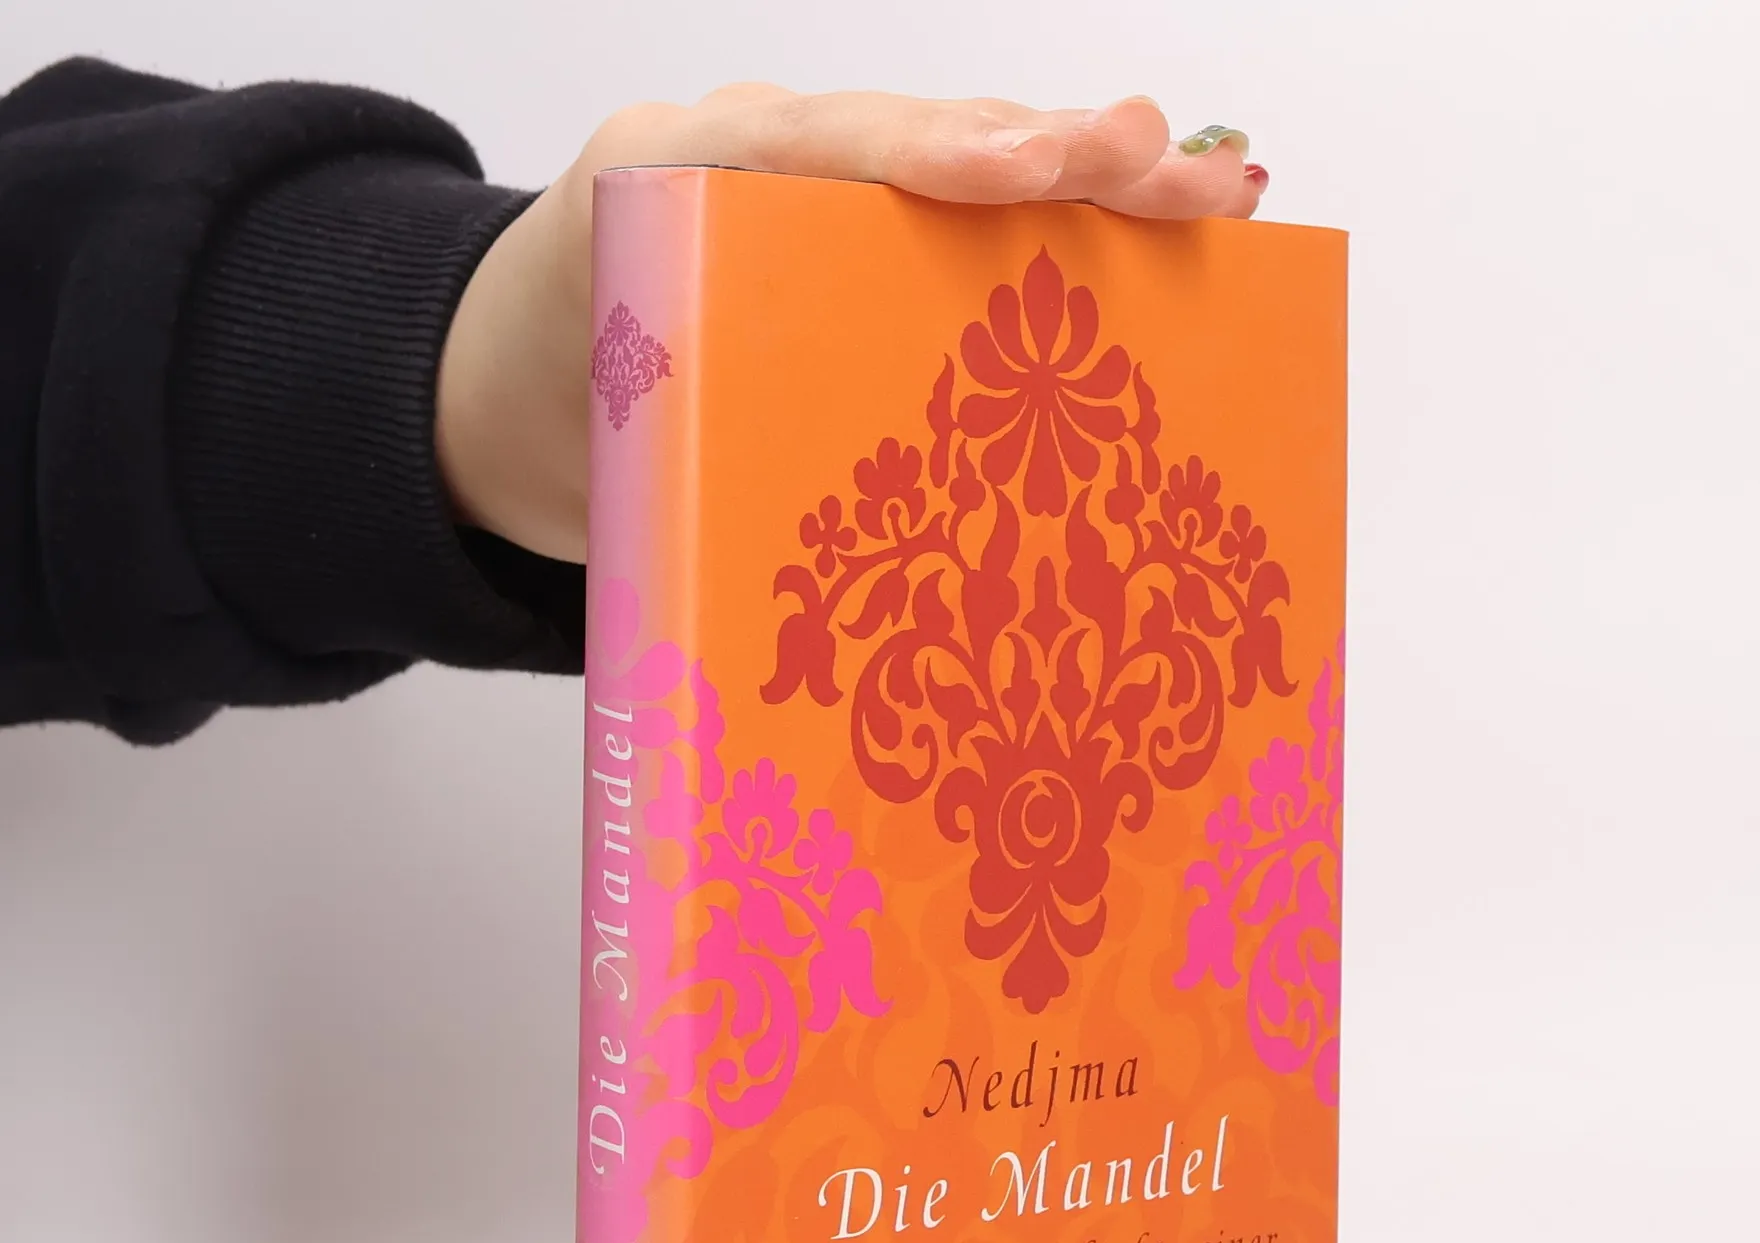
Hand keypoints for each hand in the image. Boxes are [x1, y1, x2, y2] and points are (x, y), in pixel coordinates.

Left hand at [436, 87, 1266, 563]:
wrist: (512, 401)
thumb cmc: (559, 403)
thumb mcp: (589, 431)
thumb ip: (664, 441)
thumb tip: (793, 549)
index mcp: (691, 178)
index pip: (828, 145)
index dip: (935, 155)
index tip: (1029, 171)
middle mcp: (780, 174)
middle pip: (939, 147)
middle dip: (1061, 153)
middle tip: (1163, 164)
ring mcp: (833, 212)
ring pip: (977, 186)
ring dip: (1101, 193)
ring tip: (1215, 196)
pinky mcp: (867, 269)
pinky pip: (974, 246)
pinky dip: (1075, 247)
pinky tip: (1168, 251)